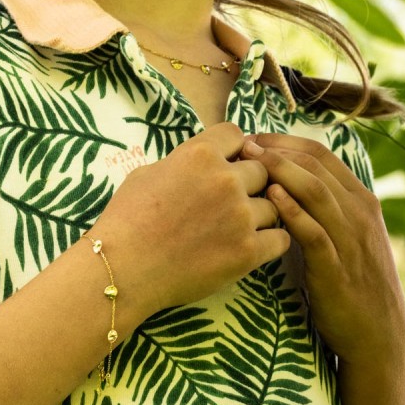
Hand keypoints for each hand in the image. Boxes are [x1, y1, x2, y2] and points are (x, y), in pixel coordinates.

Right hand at [93, 123, 289, 317]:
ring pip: (274, 205)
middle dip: (249, 184)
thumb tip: (202, 161)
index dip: (234, 150)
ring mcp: (240, 216)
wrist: (123, 270)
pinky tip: (253, 245)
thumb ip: (182, 161)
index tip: (229, 164)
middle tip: (232, 202)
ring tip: (237, 228)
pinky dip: (270, 242)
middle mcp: (225, 180)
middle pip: (262, 170)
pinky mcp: (248, 251)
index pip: (237, 135)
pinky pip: (281, 239)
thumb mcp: (147, 173)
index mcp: (199, 154)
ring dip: (259, 215)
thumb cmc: (127, 221)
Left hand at [240, 134, 404, 367]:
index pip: (322, 154)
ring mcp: (351, 239)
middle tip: (242, 144)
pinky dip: (293, 212)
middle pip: (316, 166)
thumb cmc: (352, 283)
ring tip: (250, 162)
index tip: (253, 137)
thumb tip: (281, 184)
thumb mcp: (345, 236)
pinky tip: (271, 199)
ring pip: (317, 192)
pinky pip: (315, 233)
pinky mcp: (337, 268)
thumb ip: (322, 209)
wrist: (377, 334)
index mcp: (361, 200)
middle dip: (277, 150)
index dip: (285, 141)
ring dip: (281, 171)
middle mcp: (359, 213)